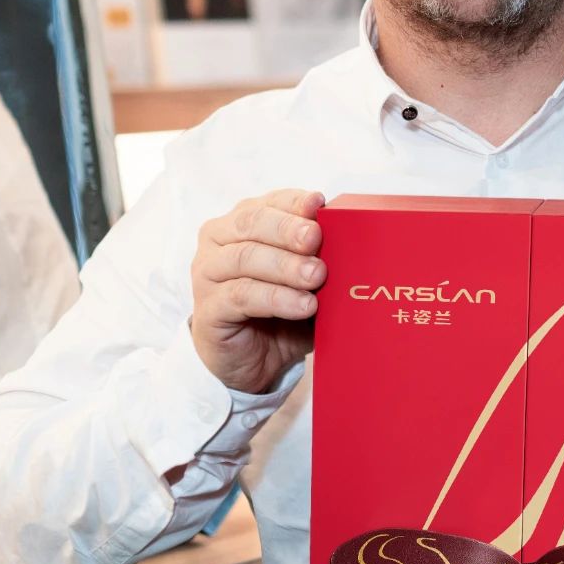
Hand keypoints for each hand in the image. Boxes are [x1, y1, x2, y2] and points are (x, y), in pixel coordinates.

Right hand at [189, 188, 325, 395]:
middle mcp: (219, 242)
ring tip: (316, 276)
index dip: (294, 202)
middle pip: (251, 223)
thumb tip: (355, 242)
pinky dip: (276, 299)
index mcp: (242, 223)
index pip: (269, 202)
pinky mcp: (208, 309)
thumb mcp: (306, 281)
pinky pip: (240, 296)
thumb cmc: (281, 311)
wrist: (256, 362)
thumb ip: (320, 258)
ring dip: (285, 266)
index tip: (318, 204)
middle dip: (287, 229)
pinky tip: (303, 305)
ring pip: (244, 258)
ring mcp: (208, 274)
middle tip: (316, 239)